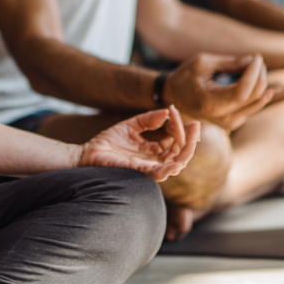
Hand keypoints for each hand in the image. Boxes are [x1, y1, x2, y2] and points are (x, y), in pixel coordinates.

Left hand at [76, 105, 199, 181]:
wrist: (86, 153)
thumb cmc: (107, 142)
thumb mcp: (130, 125)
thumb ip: (148, 119)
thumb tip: (166, 111)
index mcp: (153, 151)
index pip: (174, 140)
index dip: (177, 125)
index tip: (173, 109)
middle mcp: (154, 161)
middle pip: (181, 153)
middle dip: (190, 139)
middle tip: (196, 125)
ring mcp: (148, 168)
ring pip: (177, 164)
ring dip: (187, 151)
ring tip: (192, 137)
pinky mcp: (139, 173)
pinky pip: (160, 174)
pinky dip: (171, 168)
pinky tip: (177, 160)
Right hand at [163, 53, 273, 129]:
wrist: (172, 98)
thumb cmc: (185, 77)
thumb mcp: (202, 63)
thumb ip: (229, 63)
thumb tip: (252, 60)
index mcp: (211, 103)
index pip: (242, 91)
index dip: (253, 72)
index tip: (256, 56)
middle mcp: (222, 118)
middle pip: (253, 97)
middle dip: (260, 75)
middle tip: (256, 59)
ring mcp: (228, 124)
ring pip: (256, 103)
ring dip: (261, 83)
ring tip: (256, 66)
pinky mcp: (232, 123)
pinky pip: (251, 106)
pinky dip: (256, 92)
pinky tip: (255, 79)